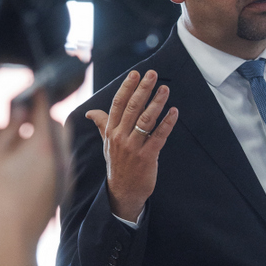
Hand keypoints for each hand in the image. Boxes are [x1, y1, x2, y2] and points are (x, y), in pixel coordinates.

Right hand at [0, 92, 66, 265]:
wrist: (12, 242)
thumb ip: (6, 130)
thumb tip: (18, 112)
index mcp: (43, 146)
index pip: (45, 108)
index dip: (36, 95)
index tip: (29, 88)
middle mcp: (61, 158)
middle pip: (58, 124)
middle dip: (42, 115)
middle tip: (22, 114)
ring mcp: (65, 174)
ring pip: (61, 143)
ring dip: (46, 135)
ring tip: (22, 138)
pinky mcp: (63, 188)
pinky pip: (60, 160)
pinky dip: (48, 153)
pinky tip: (28, 161)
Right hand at [86, 69, 177, 221]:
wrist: (123, 192)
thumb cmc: (117, 165)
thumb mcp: (106, 144)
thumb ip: (102, 125)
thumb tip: (90, 112)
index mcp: (111, 131)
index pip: (117, 104)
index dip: (126, 88)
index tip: (135, 73)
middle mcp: (120, 137)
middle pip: (132, 108)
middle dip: (143, 89)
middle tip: (152, 74)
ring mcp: (133, 147)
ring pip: (145, 120)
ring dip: (156, 103)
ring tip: (165, 89)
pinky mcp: (147, 157)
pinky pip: (158, 136)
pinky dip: (167, 123)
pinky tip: (174, 112)